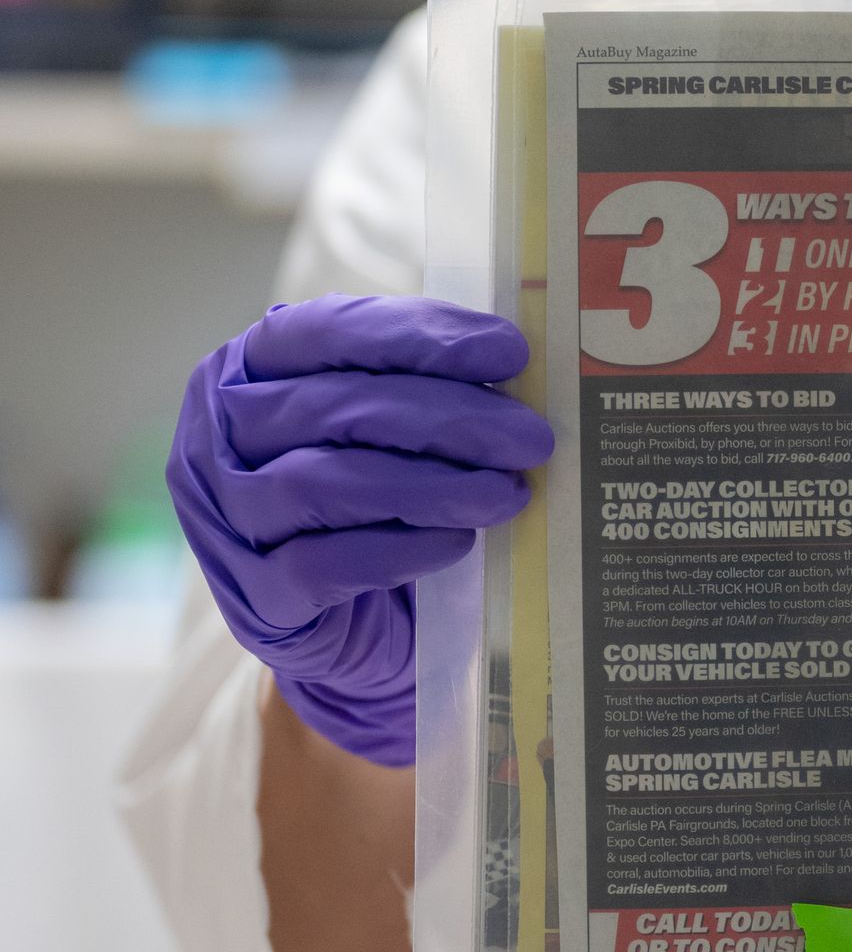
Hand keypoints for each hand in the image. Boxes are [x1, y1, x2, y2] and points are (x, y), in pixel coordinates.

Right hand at [167, 296, 553, 767]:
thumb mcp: (376, 430)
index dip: (421, 337)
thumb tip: (512, 369)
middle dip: (449, 419)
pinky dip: (399, 550)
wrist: (336, 620)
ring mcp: (226, 517)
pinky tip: (456, 542)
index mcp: (250, 367)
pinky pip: (323, 565)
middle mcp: (221, 435)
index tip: (510, 351)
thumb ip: (417, 389)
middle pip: (336, 408)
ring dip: (430, 487)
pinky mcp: (254, 595)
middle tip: (530, 438)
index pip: (330, 331)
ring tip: (506, 494)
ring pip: (324, 483)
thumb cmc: (361, 500)